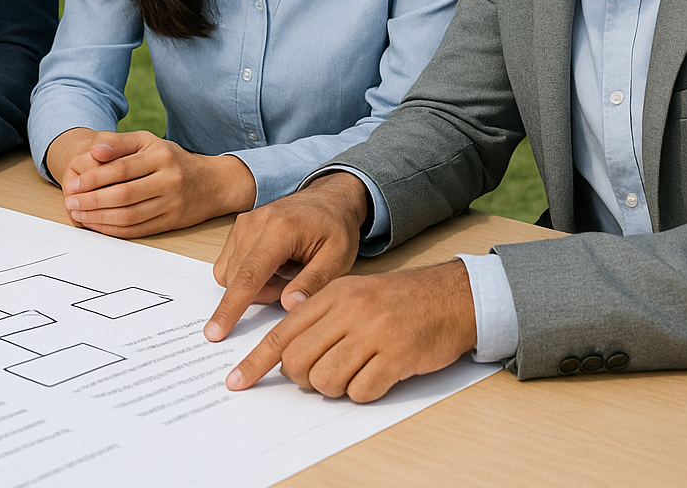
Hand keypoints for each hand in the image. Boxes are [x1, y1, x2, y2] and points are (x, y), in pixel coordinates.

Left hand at [51, 129, 256, 237]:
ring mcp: (172, 203)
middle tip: (71, 203)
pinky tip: (98, 225)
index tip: (73, 184)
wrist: (213, 183)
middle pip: (123, 195)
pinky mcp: (172, 222)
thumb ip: (119, 143)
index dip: (94, 178)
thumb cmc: (172, 159)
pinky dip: (114, 230)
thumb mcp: (149, 142)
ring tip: (79, 215)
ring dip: (100, 218)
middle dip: (92, 201)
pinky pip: (138, 230)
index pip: (121, 169)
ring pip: (129, 216)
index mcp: (161, 156)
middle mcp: (169, 180)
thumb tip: (94, 151)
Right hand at [203, 172, 369, 340]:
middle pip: (236, 278)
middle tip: (292, 286)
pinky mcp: (239, 228)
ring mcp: (243, 224)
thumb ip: (313, 283)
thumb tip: (288, 306)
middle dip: (260, 295)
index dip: (231, 308)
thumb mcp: (338, 259)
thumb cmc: (335, 228)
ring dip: (253, 286)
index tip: (216, 332)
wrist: (329, 199)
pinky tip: (271, 269)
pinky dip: (246, 276)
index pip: (248, 276)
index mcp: (281, 230)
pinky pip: (228, 264)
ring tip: (285, 274)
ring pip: (229, 273)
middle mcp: (255, 223)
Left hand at [224, 261, 477, 401]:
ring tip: (350, 374)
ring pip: (326, 380)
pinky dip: (362, 392)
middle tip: (317, 376)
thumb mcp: (351, 294)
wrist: (449, 298)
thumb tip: (284, 354)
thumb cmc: (397, 300)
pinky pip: (361, 391)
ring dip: (332, 388)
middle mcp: (349, 312)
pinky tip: (375, 376)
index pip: (281, 334)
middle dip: (301, 378)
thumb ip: (317, 317)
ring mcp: (373, 334)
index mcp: (331, 295)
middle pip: (298, 361)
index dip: (255, 363)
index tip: (237, 382)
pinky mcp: (397, 357)